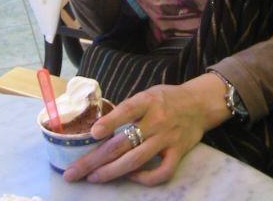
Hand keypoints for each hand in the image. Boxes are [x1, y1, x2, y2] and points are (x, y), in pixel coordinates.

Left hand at [63, 74, 230, 185]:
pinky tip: (130, 177)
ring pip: (137, 160)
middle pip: (123, 143)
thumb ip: (129, 109)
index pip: (128, 110)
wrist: (199, 104)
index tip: (93, 133)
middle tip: (74, 172)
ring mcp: (168, 139)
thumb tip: (103, 127)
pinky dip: (145, 178)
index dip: (111, 121)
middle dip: (95, 159)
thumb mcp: (147, 94)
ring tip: (93, 178)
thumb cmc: (167, 99)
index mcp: (148, 101)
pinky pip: (162, 172)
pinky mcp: (178, 153)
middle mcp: (157, 120)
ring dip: (111, 171)